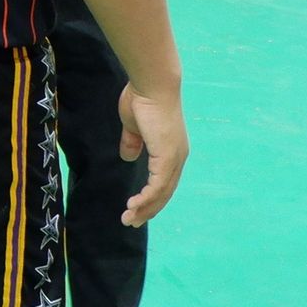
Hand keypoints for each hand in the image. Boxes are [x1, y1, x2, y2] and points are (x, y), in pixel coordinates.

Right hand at [116, 85, 187, 226]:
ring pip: (162, 193)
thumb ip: (132, 142)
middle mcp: (177, 157)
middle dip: (148, 209)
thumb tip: (128, 157)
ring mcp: (174, 158)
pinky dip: (146, 199)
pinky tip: (134, 206)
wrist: (152, 85)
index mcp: (171, 150)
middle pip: (165, 192)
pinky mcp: (167, 158)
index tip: (135, 208)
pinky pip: (157, 186)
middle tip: (131, 221)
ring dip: (145, 208)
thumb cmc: (141, 99)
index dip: (151, 196)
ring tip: (129, 218)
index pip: (164, 180)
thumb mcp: (133, 126)